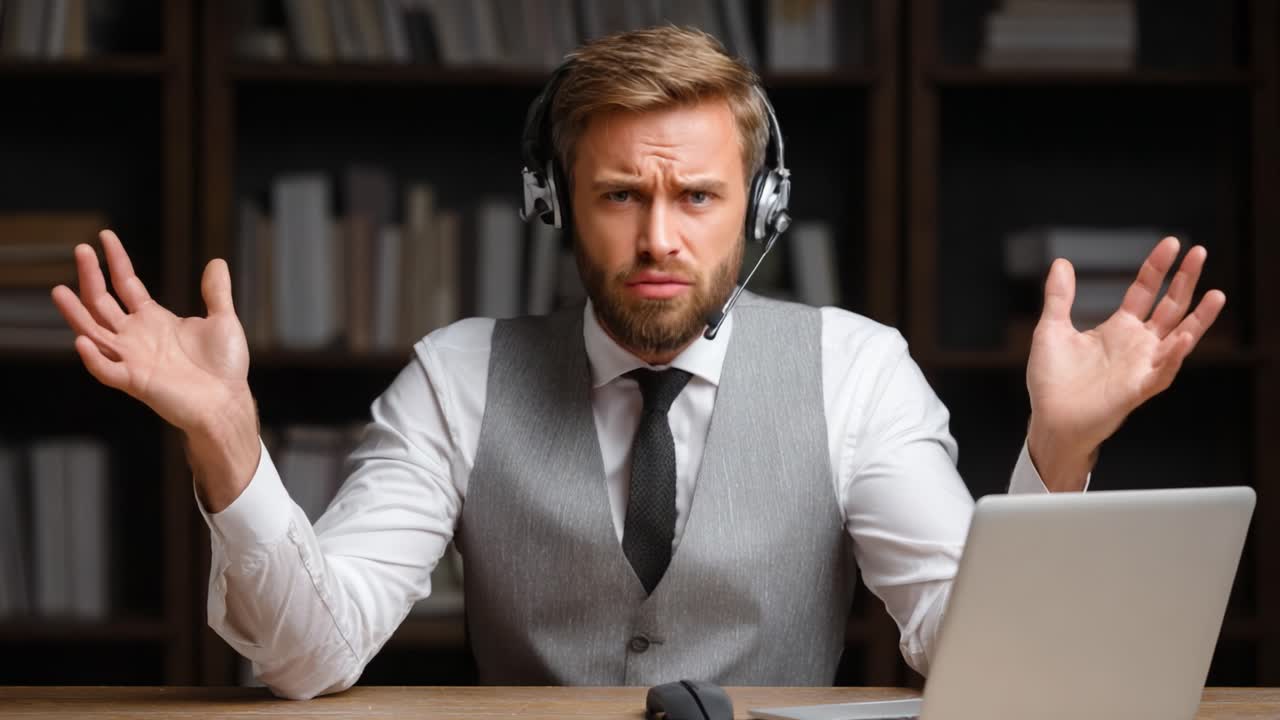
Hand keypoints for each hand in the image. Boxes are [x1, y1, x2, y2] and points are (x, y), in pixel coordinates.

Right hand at [51, 230, 251, 433]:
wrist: (227, 402)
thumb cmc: (224, 367)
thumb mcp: (222, 320)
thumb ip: (216, 292)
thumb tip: (217, 262)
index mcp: (154, 320)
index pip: (126, 284)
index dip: (115, 261)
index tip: (104, 237)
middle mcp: (136, 337)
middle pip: (102, 302)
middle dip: (90, 277)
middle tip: (80, 249)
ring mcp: (132, 359)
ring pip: (93, 332)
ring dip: (76, 313)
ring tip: (59, 291)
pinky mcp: (135, 382)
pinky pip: (105, 369)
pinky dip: (92, 357)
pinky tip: (83, 339)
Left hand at [1025, 236, 1225, 490]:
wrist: (1049, 418)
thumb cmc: (1051, 380)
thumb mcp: (1051, 329)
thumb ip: (1059, 297)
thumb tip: (1061, 263)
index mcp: (1118, 329)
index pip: (1145, 291)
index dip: (1157, 268)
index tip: (1172, 243)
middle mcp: (1136, 345)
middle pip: (1169, 307)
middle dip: (1185, 281)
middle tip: (1200, 252)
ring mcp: (1141, 366)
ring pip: (1179, 338)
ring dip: (1198, 318)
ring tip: (1216, 294)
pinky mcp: (1137, 389)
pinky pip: (1162, 372)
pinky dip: (1173, 356)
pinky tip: (1182, 338)